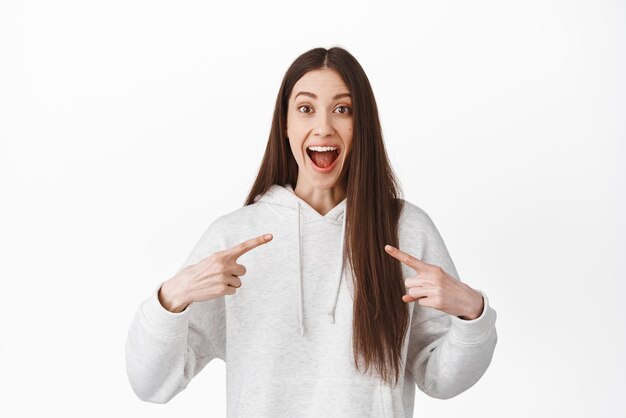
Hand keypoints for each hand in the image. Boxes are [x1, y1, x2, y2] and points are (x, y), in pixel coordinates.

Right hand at [159, 233, 273, 312]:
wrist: (185, 285)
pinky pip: (233, 291)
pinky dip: (226, 292)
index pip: (243, 246)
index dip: (258, 241)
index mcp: (222, 255)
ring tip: (216, 283)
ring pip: (239, 282)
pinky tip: (216, 289)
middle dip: (235, 274)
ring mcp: (223, 277)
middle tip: (221, 276)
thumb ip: (226, 260)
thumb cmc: (200, 272)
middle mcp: (224, 264)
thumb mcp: (211, 260)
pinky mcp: (222, 289)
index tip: (270, 236)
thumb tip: (240, 268)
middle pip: (243, 270)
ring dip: (230, 284)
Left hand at [384, 244, 483, 319]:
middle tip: (429, 288)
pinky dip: (426, 303)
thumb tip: (404, 298)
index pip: (411, 260)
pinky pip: (420, 302)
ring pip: (412, 293)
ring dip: (419, 296)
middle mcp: (432, 277)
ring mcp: (434, 289)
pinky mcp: (436, 301)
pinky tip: (437, 301)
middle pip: (408, 282)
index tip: (386, 247)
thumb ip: (419, 286)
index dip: (397, 254)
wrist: (468, 299)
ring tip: (433, 294)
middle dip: (415, 287)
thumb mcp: (436, 282)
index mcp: (432, 269)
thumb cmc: (449, 288)